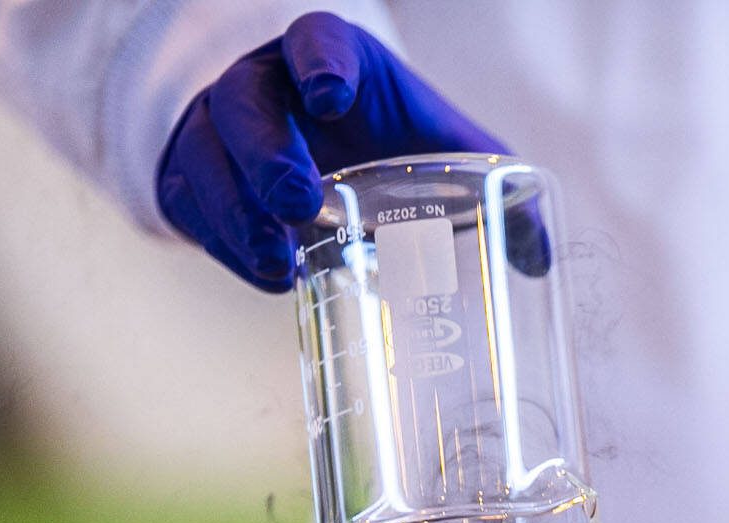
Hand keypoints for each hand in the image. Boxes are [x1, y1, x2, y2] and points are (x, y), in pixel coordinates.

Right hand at [157, 11, 507, 291]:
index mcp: (330, 58)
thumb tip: (539, 257)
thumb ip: (493, 190)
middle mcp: (264, 83)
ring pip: (204, 155)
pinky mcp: (191, 174)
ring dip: (237, 213)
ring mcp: (217, 127)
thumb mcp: (438, 149)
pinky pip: (189, 204)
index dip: (320, 61)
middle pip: (245, 102)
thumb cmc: (382, 139)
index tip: (331, 94)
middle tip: (300, 204)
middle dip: (266, 153)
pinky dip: (222, 243)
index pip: (315, 40)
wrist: (309, 150)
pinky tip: (268, 276)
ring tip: (281, 265)